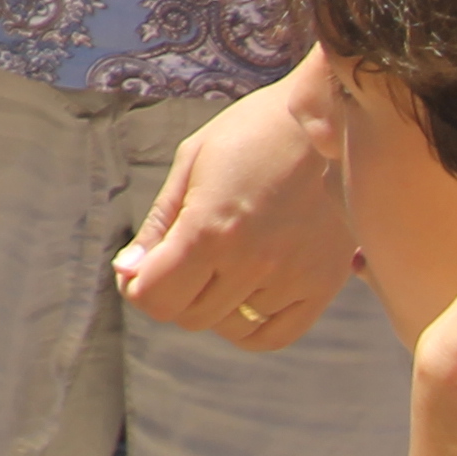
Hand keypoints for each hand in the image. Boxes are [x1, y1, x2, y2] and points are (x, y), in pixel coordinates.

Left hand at [116, 71, 360, 347]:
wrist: (328, 121)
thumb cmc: (250, 132)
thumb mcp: (191, 164)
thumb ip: (160, 225)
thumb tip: (127, 272)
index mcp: (209, 230)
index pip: (155, 297)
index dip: (136, 287)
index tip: (139, 269)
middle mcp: (252, 263)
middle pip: (188, 315)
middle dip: (171, 293)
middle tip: (179, 261)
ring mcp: (291, 279)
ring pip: (229, 327)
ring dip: (211, 305)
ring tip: (218, 266)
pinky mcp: (324, 285)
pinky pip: (275, 335)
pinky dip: (250, 324)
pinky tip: (244, 294)